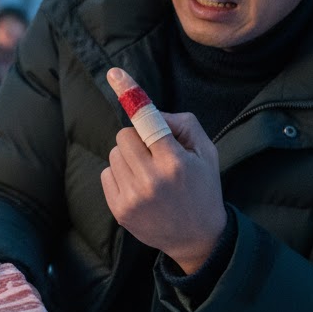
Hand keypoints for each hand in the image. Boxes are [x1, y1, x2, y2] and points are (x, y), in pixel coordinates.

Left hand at [100, 110, 225, 273]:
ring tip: (149, 174)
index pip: (148, 120)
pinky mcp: (120, 210)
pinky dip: (120, 175)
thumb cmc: (202, 187)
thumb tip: (149, 112)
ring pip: (114, 153)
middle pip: (124, 135)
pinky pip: (107, 173)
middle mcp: (151, 179)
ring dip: (128, 158)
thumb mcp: (205, 152)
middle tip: (155, 155)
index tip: (114, 73)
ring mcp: (133, 197)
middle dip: (138, 140)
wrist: (198, 238)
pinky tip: (140, 188)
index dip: (131, 94)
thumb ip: (182, 124)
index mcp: (175, 162)